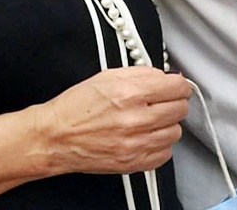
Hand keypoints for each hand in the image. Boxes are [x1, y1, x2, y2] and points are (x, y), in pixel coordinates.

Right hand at [35, 67, 190, 175]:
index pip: (176, 87)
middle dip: (174, 101)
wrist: (56, 136)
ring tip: (151, 119)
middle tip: (163, 100)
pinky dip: (160, 144)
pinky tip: (146, 136)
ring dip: (167, 124)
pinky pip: (165, 154)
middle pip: (180, 109)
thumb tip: (163, 75)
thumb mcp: (106, 77)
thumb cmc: (75, 107)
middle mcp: (136, 119)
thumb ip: (139, 74)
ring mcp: (136, 144)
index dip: (179, 84)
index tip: (177, 85)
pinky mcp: (134, 163)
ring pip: (175, 132)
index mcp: (129, 93)